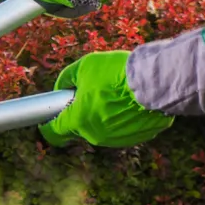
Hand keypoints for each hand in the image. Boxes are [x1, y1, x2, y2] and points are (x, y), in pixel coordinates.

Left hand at [39, 51, 173, 147]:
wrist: (156, 81)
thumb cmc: (118, 72)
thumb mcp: (86, 66)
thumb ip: (68, 78)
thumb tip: (61, 87)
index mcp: (78, 120)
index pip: (54, 133)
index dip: (48, 126)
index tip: (48, 120)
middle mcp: (95, 135)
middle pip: (80, 128)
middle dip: (82, 113)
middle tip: (92, 94)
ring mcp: (117, 139)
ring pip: (103, 128)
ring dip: (104, 115)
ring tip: (117, 94)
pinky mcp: (138, 137)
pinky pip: (125, 129)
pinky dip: (124, 118)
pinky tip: (132, 101)